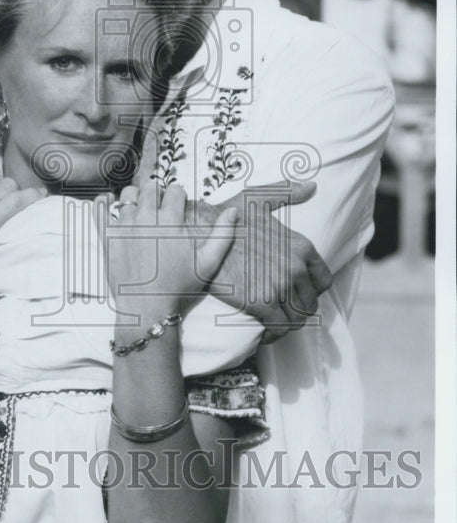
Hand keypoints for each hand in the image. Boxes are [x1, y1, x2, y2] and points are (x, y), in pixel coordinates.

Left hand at [99, 181, 237, 324]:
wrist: (146, 309)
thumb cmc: (179, 287)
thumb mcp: (208, 263)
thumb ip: (223, 235)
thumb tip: (233, 210)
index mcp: (171, 220)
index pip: (175, 190)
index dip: (179, 197)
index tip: (179, 208)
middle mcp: (146, 217)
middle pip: (151, 188)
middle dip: (158, 194)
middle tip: (160, 209)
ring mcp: (123, 225)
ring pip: (128, 195)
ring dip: (135, 199)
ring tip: (140, 212)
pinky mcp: (106, 236)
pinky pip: (100, 209)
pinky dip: (103, 203)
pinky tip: (107, 203)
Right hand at [196, 180, 332, 341]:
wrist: (199, 234)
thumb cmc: (225, 216)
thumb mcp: (258, 198)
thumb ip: (287, 192)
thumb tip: (312, 186)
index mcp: (300, 246)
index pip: (323, 280)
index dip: (311, 291)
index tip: (296, 294)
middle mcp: (295, 267)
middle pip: (310, 303)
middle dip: (296, 309)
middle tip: (279, 310)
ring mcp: (279, 286)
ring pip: (296, 319)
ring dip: (285, 324)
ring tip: (271, 323)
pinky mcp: (260, 302)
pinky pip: (278, 328)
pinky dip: (272, 335)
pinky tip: (261, 333)